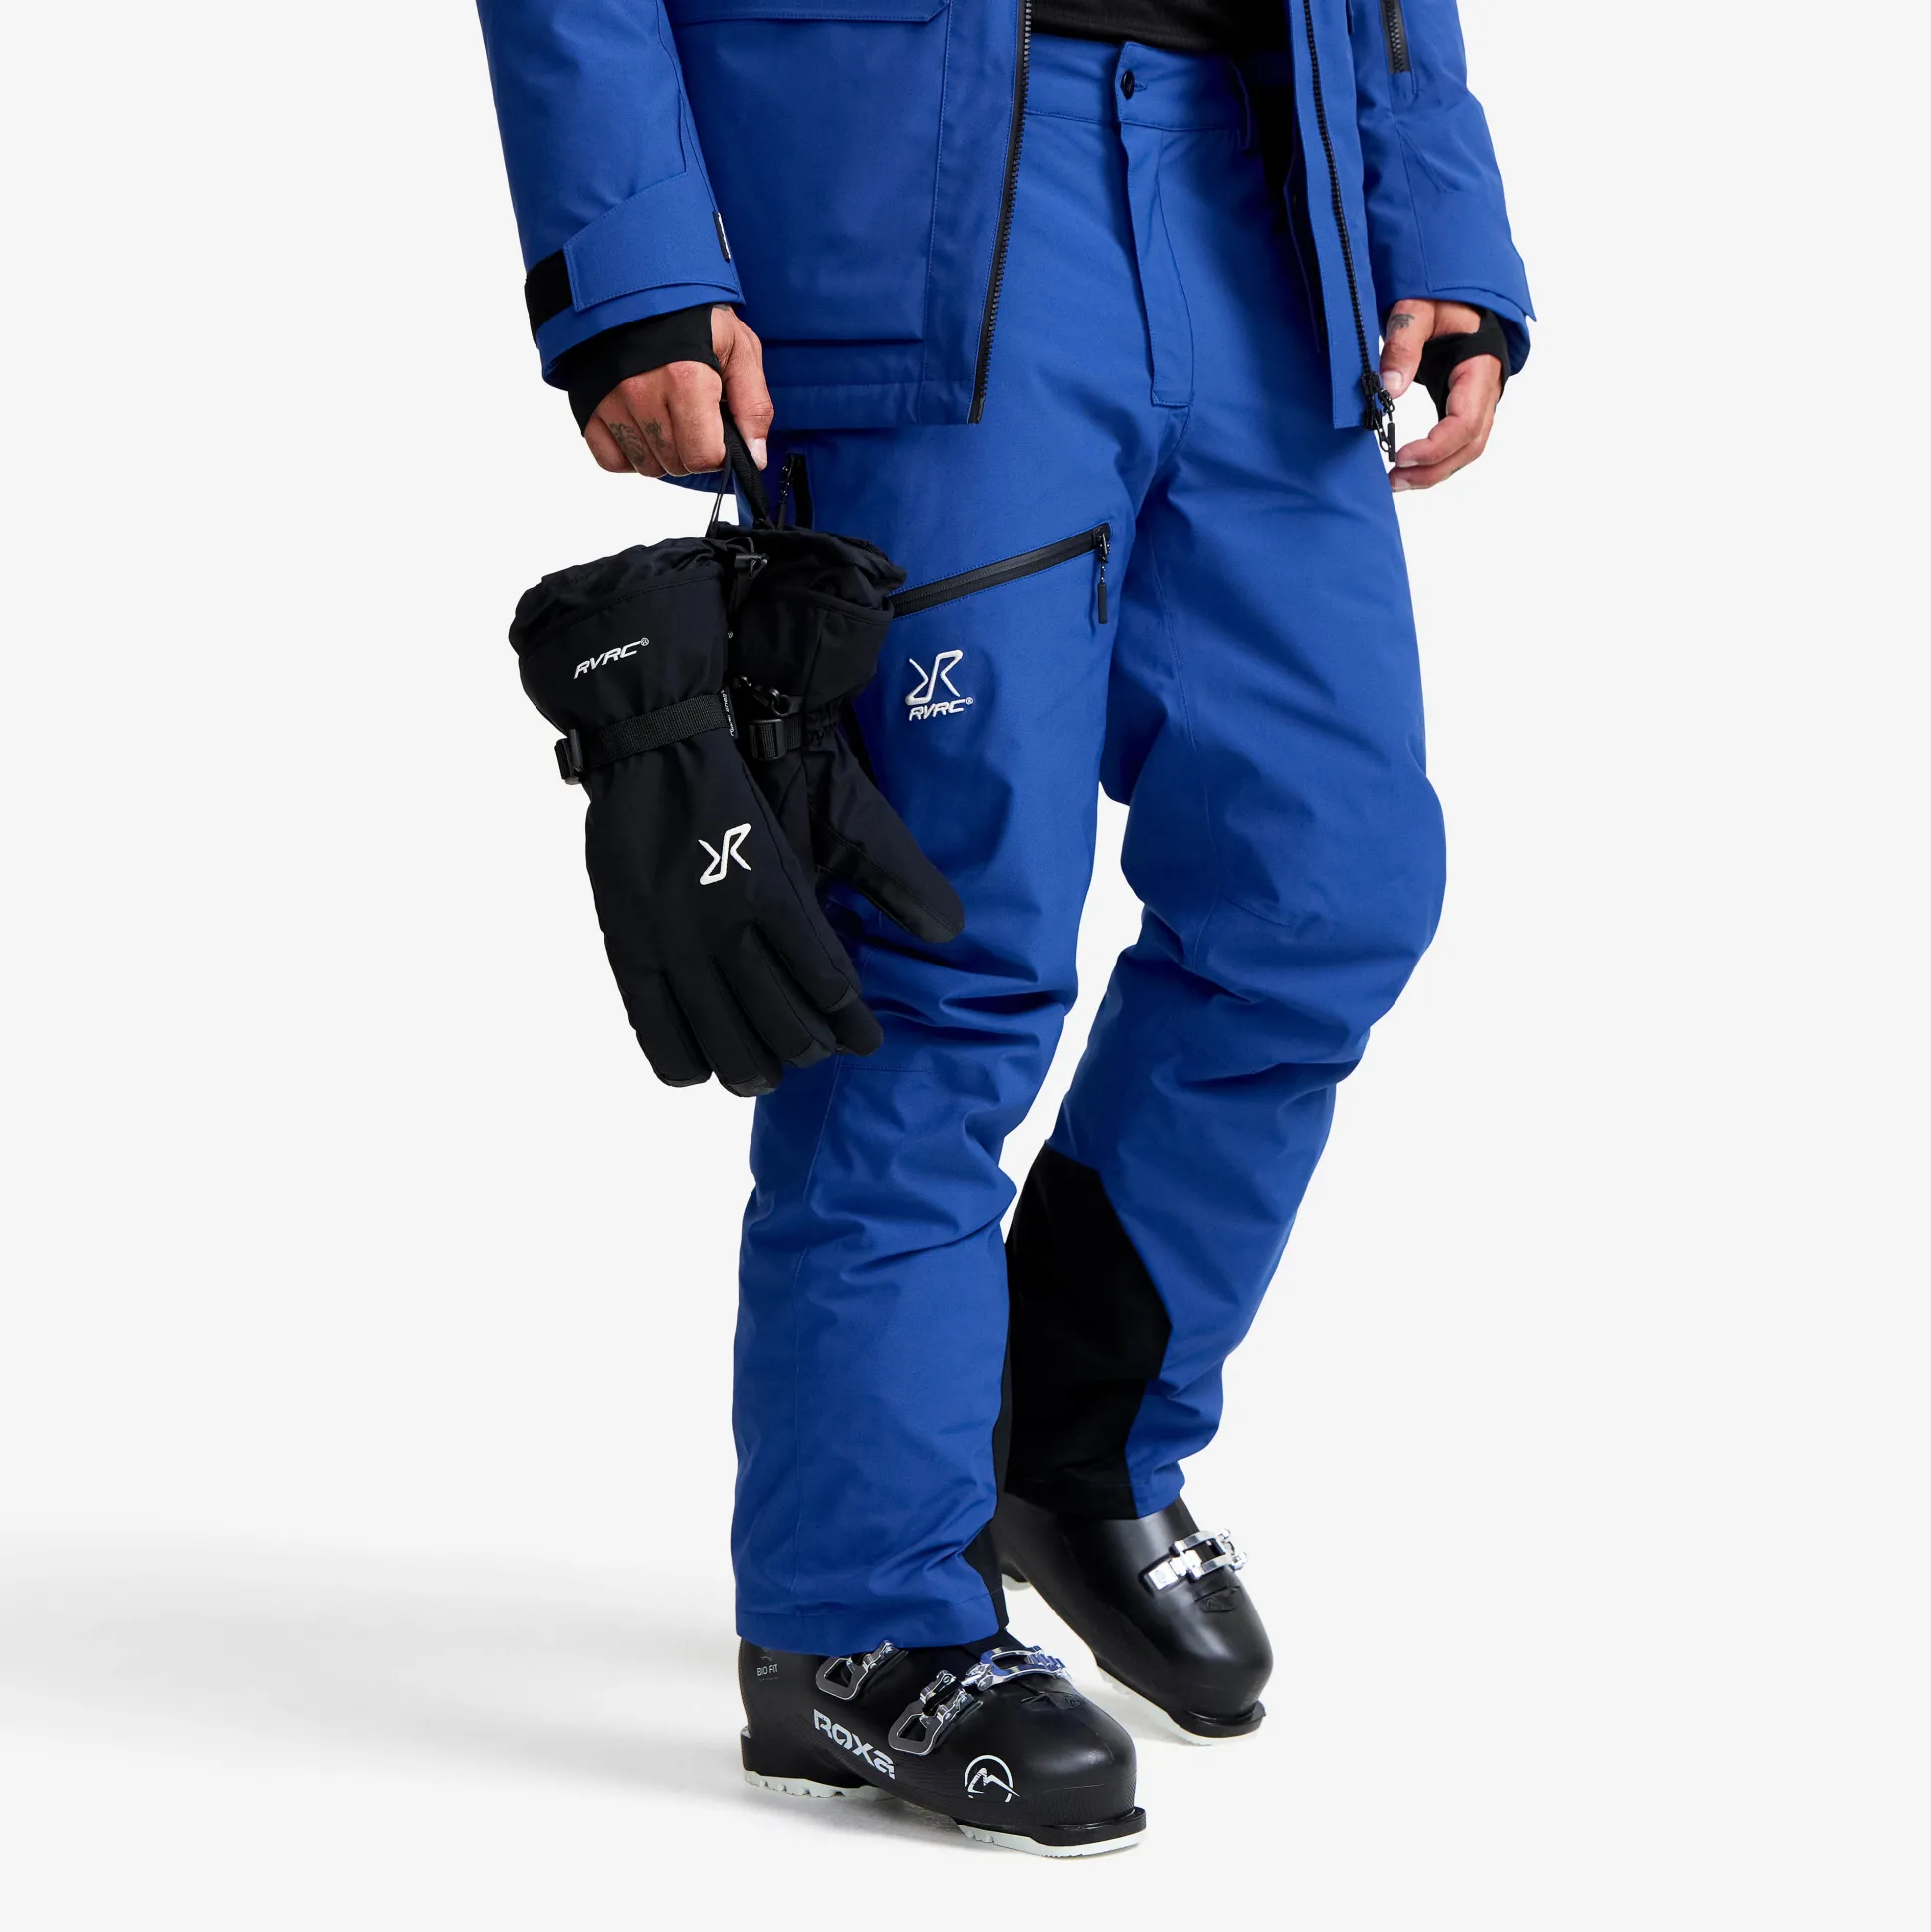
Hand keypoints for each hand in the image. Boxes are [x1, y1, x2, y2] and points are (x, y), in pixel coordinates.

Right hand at [585, 306, 774, 478]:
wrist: (636, 285)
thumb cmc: (692, 316)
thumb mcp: (739, 348)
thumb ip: (753, 405)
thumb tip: (756, 456)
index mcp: (685, 378)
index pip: (702, 456)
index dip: (718, 452)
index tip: (717, 433)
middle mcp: (643, 392)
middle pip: (676, 464)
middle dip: (691, 450)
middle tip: (693, 418)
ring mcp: (612, 401)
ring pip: (646, 466)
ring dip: (662, 454)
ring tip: (668, 417)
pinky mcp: (589, 407)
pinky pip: (612, 460)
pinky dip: (630, 454)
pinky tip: (643, 429)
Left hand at [1378, 298, 1501, 491]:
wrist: (1455, 294)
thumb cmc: (1440, 297)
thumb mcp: (1417, 308)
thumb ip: (1403, 343)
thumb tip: (1391, 389)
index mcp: (1480, 367)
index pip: (1466, 421)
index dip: (1435, 446)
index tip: (1399, 456)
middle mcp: (1487, 390)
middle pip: (1471, 445)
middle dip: (1434, 468)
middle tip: (1394, 480)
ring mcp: (1479, 400)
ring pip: (1467, 450)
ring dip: (1434, 471)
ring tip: (1396, 481)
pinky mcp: (1464, 405)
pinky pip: (1458, 442)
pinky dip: (1436, 460)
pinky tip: (1408, 467)